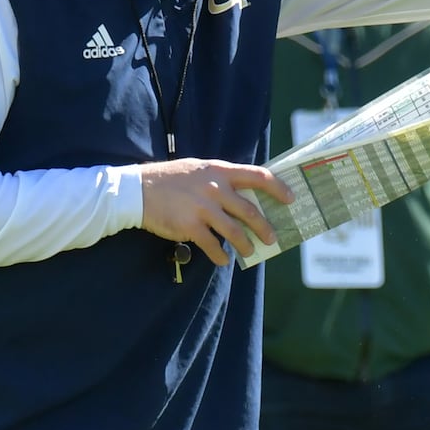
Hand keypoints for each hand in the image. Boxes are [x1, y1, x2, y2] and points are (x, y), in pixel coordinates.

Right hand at [139, 158, 293, 265]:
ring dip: (246, 244)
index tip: (291, 198)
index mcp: (219, 171)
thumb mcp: (198, 169)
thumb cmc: (171, 179)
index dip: (278, 188)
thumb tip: (245, 194)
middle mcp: (214, 188)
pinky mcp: (190, 227)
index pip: (258, 176)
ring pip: (235, 232)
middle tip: (272, 238)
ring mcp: (203, 208)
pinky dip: (221, 255)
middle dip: (265, 227)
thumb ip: (220, 179)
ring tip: (250, 251)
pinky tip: (223, 259)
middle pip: (250, 211)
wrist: (138, 190)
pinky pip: (213, 246)